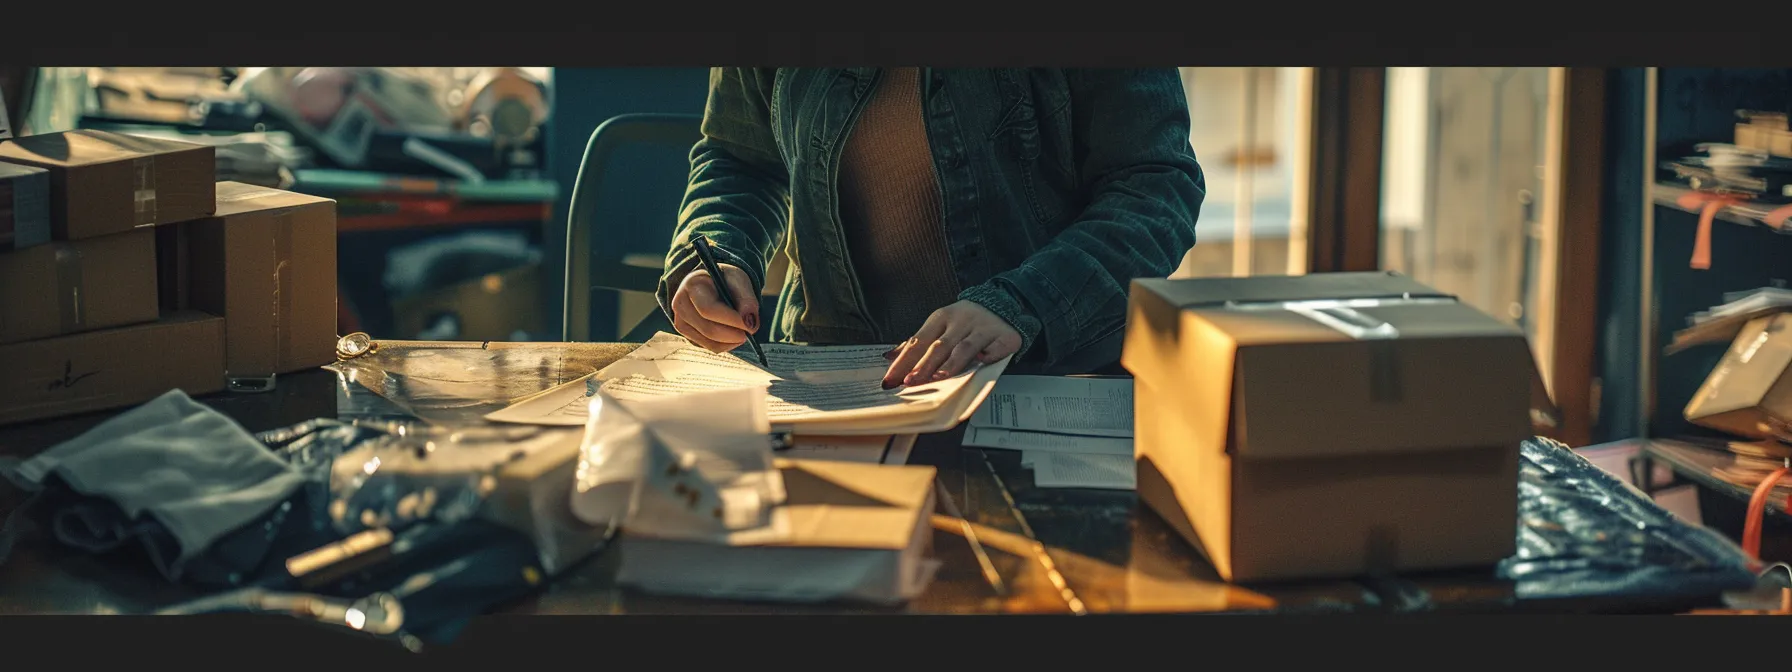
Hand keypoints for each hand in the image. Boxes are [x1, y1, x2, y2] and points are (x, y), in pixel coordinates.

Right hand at [671, 263, 760, 352]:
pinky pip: (709, 346)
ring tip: (744, 331)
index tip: (751, 325)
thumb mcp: (739, 281)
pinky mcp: (686, 334)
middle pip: (708, 329)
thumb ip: (747, 300)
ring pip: (709, 341)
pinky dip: (726, 344)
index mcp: (692, 285)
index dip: (731, 320)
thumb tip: (750, 323)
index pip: (708, 309)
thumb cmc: (725, 280)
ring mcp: (680, 320)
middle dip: (733, 334)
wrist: (710, 283)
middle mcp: (680, 304)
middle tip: (750, 331)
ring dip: (731, 341)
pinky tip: (734, 335)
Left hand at [881, 300, 1021, 388]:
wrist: (1002, 304)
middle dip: (923, 365)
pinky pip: (995, 349)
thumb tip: (890, 357)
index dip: (904, 361)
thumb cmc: (964, 321)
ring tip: (938, 377)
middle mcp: (961, 321)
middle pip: (939, 346)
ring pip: (964, 348)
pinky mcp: (1003, 336)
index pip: (919, 341)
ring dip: (951, 363)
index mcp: (941, 317)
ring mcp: (983, 328)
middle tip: (910, 381)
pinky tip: (981, 363)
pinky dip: (988, 357)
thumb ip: (917, 343)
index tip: (891, 378)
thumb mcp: (939, 326)